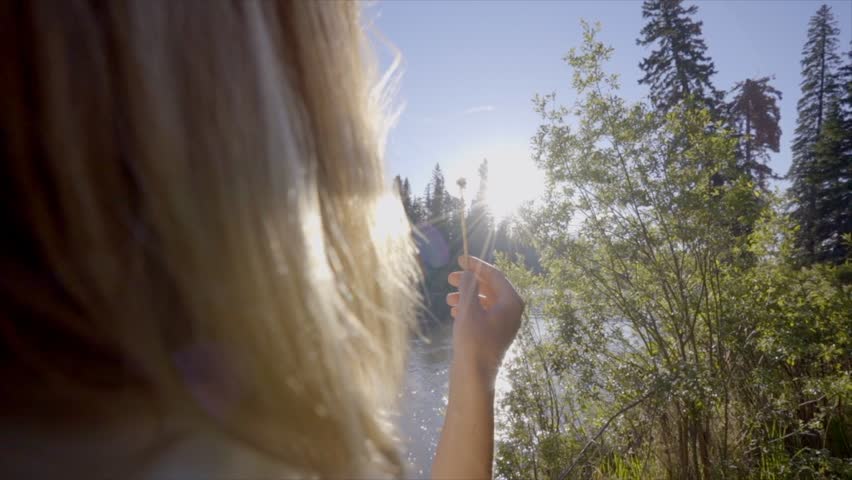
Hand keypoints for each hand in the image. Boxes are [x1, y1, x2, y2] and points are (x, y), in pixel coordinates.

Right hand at [446, 256, 523, 377]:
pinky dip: (469, 309)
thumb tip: (467, 273)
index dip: (477, 265)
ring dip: (466, 296)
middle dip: (470, 280)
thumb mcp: (469, 309)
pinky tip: (454, 312)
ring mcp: (504, 324)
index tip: (460, 259)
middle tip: (450, 278)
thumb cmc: (473, 341)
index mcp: (512, 302)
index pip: (495, 275)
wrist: (475, 377)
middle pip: (491, 287)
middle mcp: (512, 311)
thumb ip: (468, 286)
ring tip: (448, 299)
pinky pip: (483, 314)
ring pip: (485, 301)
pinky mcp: (495, 334)